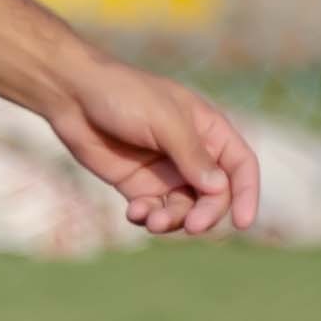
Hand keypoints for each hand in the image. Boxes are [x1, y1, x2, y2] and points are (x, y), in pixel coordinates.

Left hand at [37, 47, 259, 239]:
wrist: (72, 94)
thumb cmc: (123, 96)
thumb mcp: (164, 121)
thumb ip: (192, 155)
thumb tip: (220, 189)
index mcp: (209, 130)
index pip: (241, 166)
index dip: (247, 194)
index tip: (243, 222)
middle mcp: (192, 154)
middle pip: (215, 196)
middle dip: (205, 213)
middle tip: (191, 225)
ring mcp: (166, 171)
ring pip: (184, 209)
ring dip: (173, 220)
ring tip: (150, 220)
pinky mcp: (139, 185)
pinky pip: (154, 212)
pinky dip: (148, 218)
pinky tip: (133, 213)